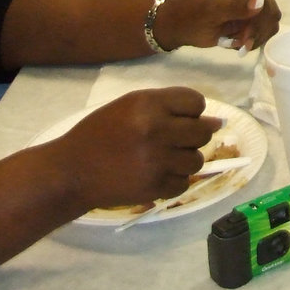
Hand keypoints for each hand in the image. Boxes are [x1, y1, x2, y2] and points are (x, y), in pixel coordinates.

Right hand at [61, 88, 220, 213]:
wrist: (71, 172)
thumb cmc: (100, 133)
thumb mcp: (130, 106)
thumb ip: (171, 107)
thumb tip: (218, 122)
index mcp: (149, 104)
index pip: (196, 102)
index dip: (191, 111)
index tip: (177, 119)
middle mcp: (156, 129)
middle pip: (203, 132)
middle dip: (193, 136)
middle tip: (172, 141)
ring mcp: (157, 160)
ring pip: (197, 160)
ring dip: (184, 159)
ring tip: (161, 158)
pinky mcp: (155, 187)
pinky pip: (184, 182)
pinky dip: (174, 180)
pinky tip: (155, 174)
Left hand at [153, 0, 280, 52]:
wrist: (176, 25)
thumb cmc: (188, 13)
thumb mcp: (209, 10)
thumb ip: (235, 7)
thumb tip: (261, 3)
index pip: (262, 0)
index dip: (257, 21)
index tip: (245, 40)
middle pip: (270, 11)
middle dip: (257, 31)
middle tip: (241, 45)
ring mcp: (251, 3)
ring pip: (270, 23)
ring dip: (256, 37)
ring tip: (236, 44)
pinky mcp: (250, 17)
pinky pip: (263, 31)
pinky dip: (253, 40)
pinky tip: (236, 42)